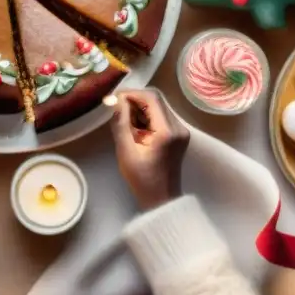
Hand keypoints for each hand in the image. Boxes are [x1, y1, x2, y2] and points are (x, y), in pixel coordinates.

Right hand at [111, 90, 189, 210]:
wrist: (162, 200)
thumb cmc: (142, 179)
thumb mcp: (126, 151)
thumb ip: (120, 123)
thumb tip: (113, 100)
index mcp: (167, 131)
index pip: (151, 98)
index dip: (132, 94)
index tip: (114, 100)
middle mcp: (178, 127)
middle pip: (156, 100)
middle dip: (135, 100)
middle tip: (116, 109)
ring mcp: (181, 130)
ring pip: (159, 106)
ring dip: (140, 108)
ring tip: (124, 119)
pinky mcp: (179, 135)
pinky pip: (162, 116)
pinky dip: (147, 116)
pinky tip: (135, 127)